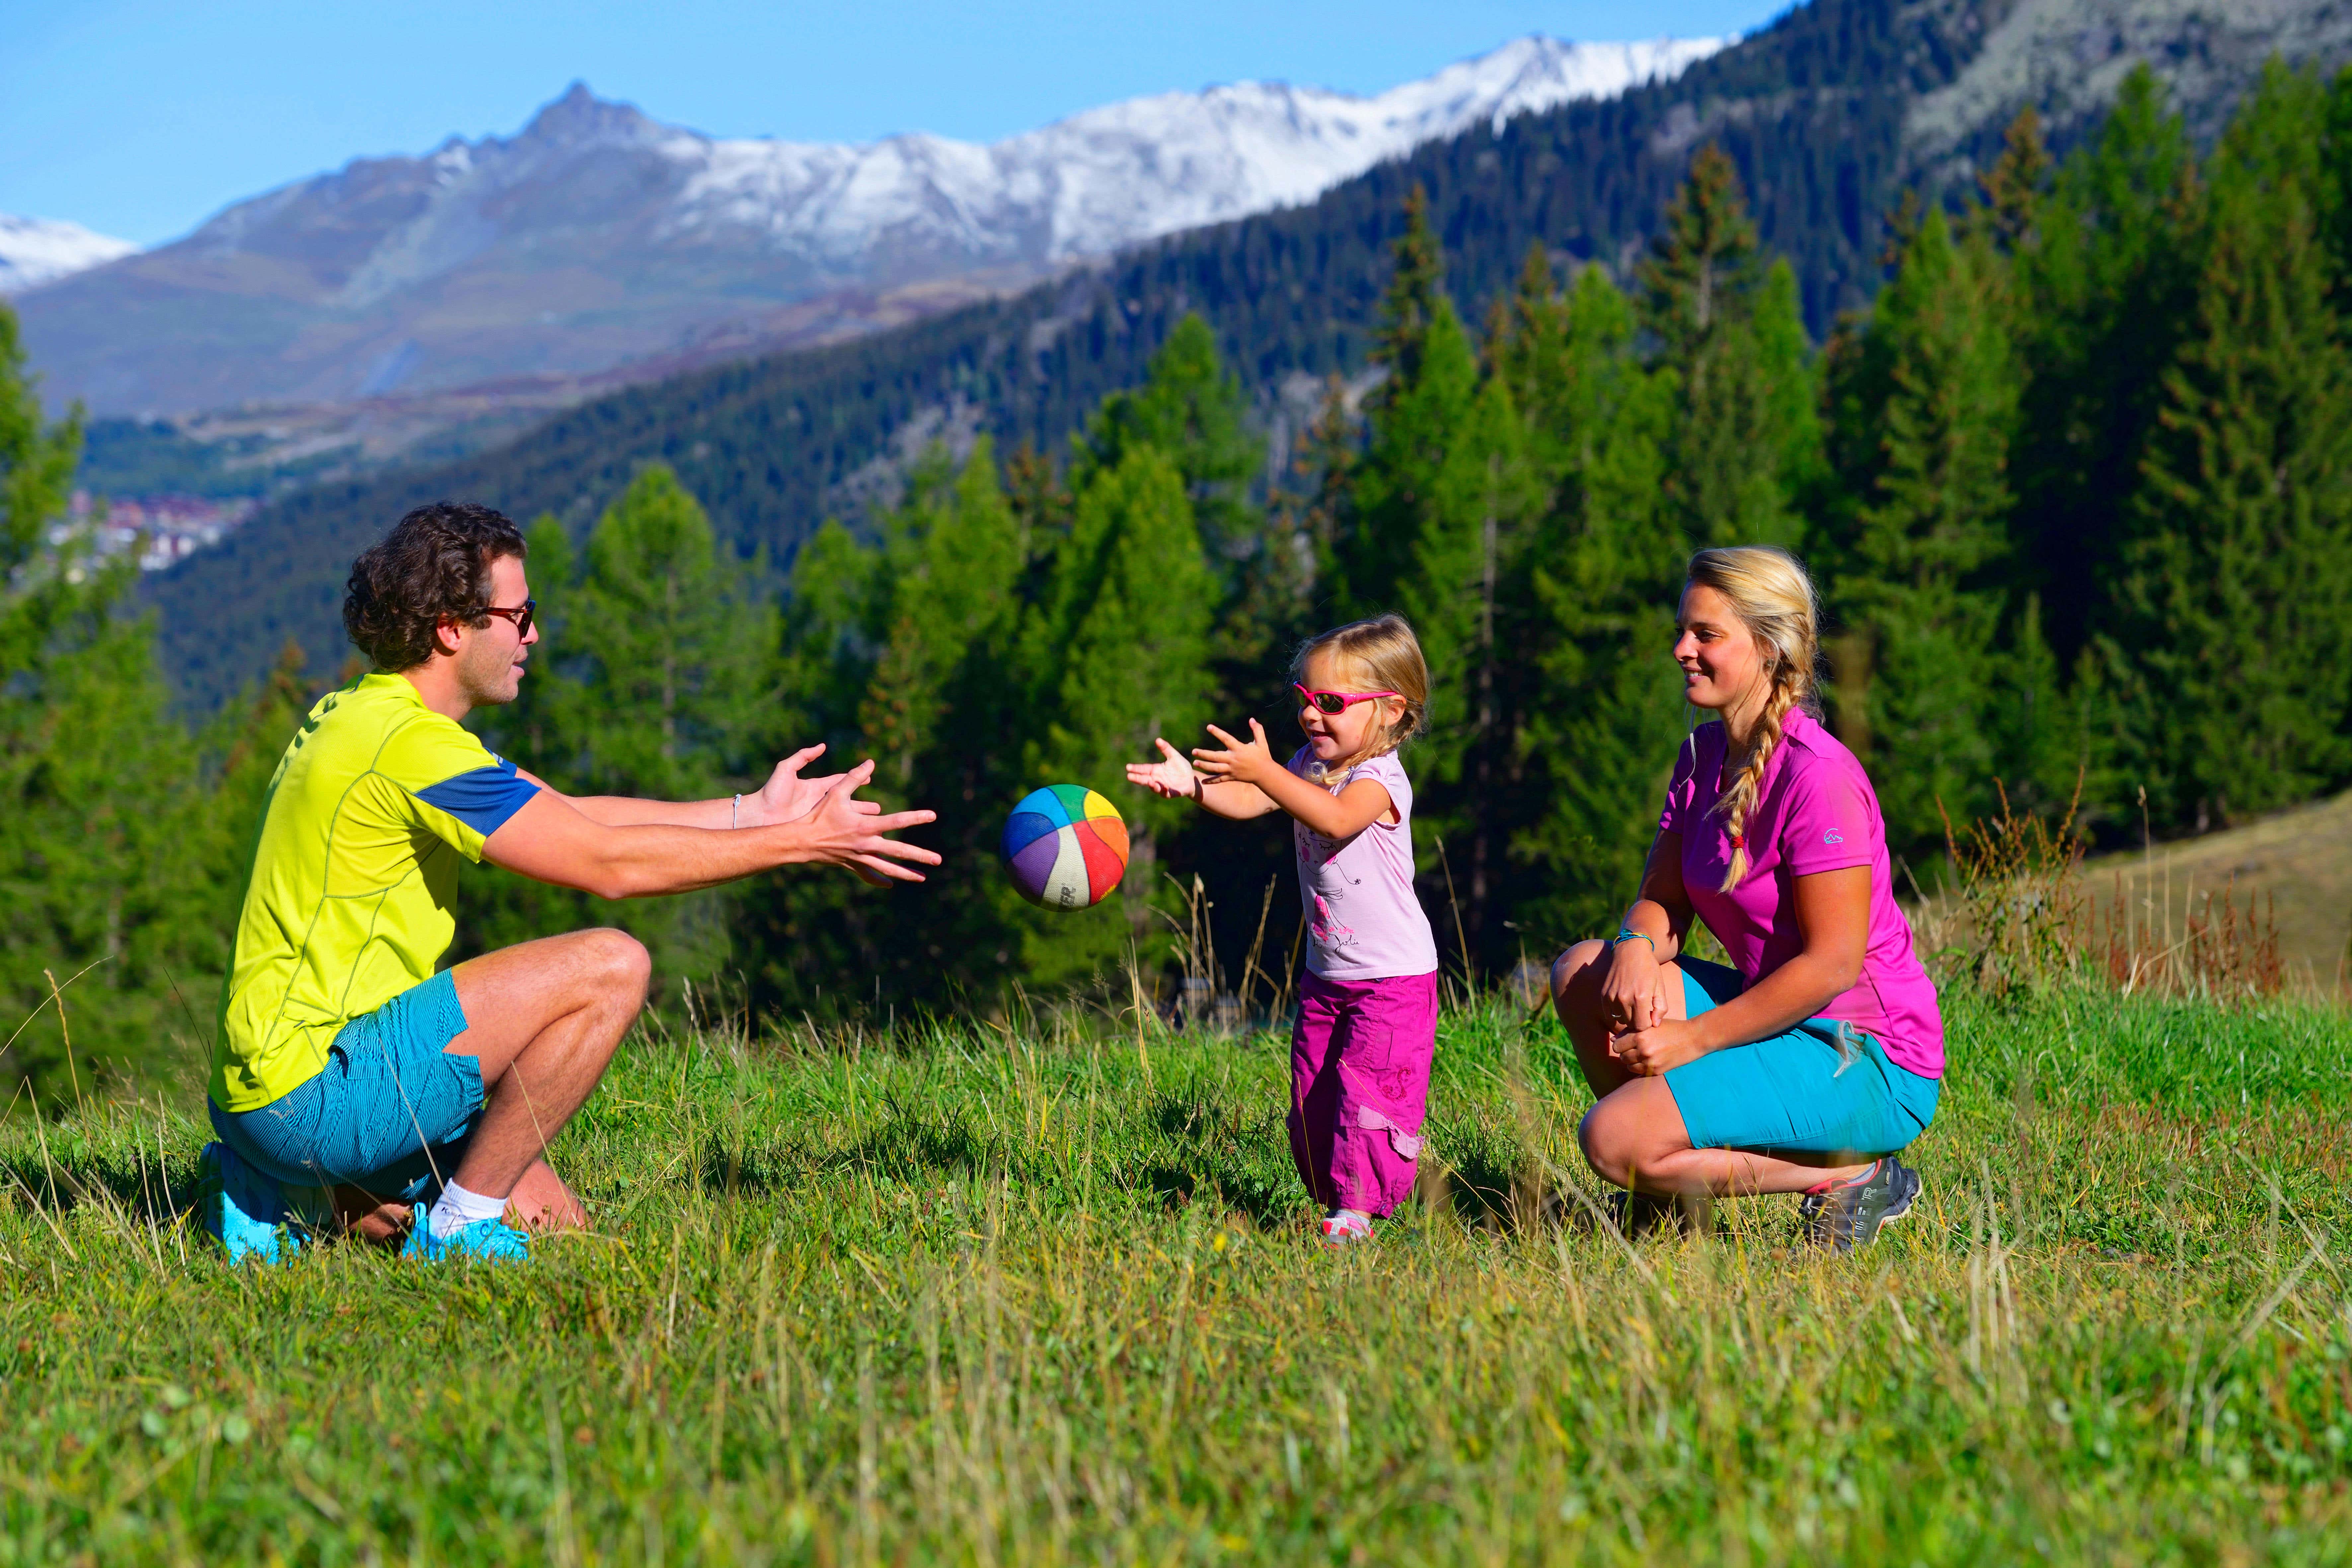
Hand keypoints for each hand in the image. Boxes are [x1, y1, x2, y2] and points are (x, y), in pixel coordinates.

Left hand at [752, 744, 873, 826]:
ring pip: (843, 820)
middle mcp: (819, 802)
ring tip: (874, 826)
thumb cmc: (771, 791)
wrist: (760, 814)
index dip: (856, 778)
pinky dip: (847, 835)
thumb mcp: (786, 769)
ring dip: (858, 822)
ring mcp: (817, 817)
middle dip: (862, 806)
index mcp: (816, 787)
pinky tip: (858, 839)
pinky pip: (834, 831)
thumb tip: (822, 746)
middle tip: (878, 810)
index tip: (870, 777)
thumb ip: (804, 756)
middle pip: (846, 803)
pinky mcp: (814, 829)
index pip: (840, 782)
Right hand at [795, 761, 941, 882]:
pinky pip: (868, 875)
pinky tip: (890, 885)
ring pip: (888, 868)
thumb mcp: (836, 792)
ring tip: (922, 878)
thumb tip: (870, 762)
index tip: (933, 816)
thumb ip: (854, 777)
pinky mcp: (852, 865)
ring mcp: (860, 857)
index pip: (898, 820)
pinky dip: (879, 880)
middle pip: (899, 851)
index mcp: (866, 825)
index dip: (916, 817)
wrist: (801, 840)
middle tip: (938, 860)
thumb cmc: (818, 814)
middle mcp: (867, 844)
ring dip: (906, 874)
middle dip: (920, 856)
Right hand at [1125, 738, 1198, 799]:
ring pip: (1154, 787)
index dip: (1136, 768)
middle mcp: (1157, 779)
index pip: (1143, 769)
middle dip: (1137, 778)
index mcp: (1156, 770)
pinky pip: (1165, 793)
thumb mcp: (1174, 756)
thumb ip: (1166, 748)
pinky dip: (1164, 791)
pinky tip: (1164, 787)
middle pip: (1144, 779)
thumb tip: (1157, 739)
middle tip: (1129, 776)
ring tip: (1150, 782)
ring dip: (1151, 785)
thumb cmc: (1181, 767)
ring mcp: (1163, 787)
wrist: (1192, 778)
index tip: (1128, 767)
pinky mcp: (1170, 793)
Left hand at [1192, 719, 1275, 786]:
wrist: (1265, 774)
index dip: (1217, 732)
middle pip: (1216, 756)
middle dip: (1204, 753)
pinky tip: (1203, 782)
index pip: (1226, 739)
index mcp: (1239, 748)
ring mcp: (1232, 769)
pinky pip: (1220, 779)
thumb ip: (1257, 730)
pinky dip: (1211, 781)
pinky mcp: (1232, 777)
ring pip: (1215, 768)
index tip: (1208, 727)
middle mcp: (1233, 759)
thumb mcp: (1261, 742)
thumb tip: (1252, 719)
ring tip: (1195, 762)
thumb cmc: (1263, 756)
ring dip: (1204, 765)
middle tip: (1193, 751)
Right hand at [1598, 938, 1665, 1036]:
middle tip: (1643, 1010)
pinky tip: (1624, 1003)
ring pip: (1620, 1020)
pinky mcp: (1604, 995)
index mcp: (1640, 997)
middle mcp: (1624, 998)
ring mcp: (1611, 997)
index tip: (1650, 1014)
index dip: (1648, 1023)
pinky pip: (1610, 1015)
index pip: (1642, 1026)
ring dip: (1628, 1017)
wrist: (1631, 951)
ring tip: (1633, 1005)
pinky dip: (1617, 1013)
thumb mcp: (1660, 987)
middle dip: (1638, 1020)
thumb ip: (1660, 1008)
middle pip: (1631, 1024)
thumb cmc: (1649, 969)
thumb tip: (1655, 1024)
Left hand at [1610, 1017, 1701, 1076]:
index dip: (1620, 1043)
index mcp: (1640, 1036)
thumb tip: (1613, 1039)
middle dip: (1625, 1052)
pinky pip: (1638, 1072)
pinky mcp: (1656, 1071)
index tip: (1626, 1042)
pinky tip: (1647, 1060)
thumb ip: (1630, 1031)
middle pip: (1621, 1056)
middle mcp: (1643, 1050)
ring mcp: (1650, 1062)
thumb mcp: (1650, 1025)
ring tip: (1641, 1054)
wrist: (1692, 1039)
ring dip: (1631, 1061)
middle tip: (1634, 1048)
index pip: (1617, 1045)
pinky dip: (1639, 1067)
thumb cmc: (1670, 1028)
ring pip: (1628, 1066)